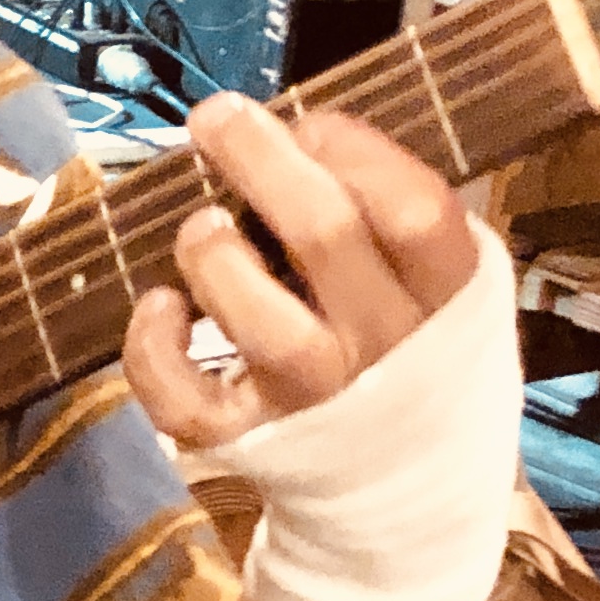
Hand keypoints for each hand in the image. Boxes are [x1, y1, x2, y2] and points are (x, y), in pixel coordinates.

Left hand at [121, 96, 479, 452]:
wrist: (412, 481)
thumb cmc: (411, 346)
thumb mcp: (433, 279)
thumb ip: (384, 215)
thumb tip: (294, 136)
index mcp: (447, 295)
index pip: (415, 210)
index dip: (354, 151)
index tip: (309, 127)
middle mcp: (385, 348)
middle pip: (325, 236)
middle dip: (259, 160)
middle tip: (215, 119)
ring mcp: (316, 400)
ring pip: (258, 322)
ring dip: (214, 255)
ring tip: (203, 228)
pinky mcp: (249, 440)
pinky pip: (186, 401)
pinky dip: (153, 349)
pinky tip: (159, 307)